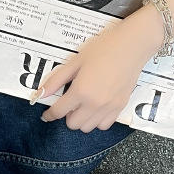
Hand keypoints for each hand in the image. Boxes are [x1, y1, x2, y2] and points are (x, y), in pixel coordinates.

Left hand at [34, 16, 161, 132]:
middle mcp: (94, 104)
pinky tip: (96, 108)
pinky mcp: (120, 107)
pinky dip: (97, 120)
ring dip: (81, 119)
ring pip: (88, 128)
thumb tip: (41, 94)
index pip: (59, 112)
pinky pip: (104, 125)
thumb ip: (57, 80)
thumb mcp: (75, 61)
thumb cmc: (103, 48)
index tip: (47, 114)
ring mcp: (109, 107)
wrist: (132, 46)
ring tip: (83, 105)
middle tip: (69, 103)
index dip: (49, 114)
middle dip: (67, 116)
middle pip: (73, 124)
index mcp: (80, 91)